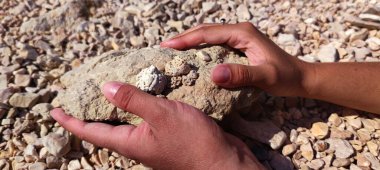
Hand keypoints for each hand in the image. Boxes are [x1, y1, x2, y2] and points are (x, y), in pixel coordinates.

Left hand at [51, 82, 263, 168]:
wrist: (223, 162)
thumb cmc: (193, 143)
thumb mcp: (161, 116)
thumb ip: (134, 101)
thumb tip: (106, 88)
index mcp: (130, 142)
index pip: (91, 132)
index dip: (71, 121)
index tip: (55, 111)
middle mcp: (137, 143)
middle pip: (106, 128)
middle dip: (90, 113)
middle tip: (80, 96)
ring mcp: (153, 140)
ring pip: (126, 122)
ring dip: (115, 108)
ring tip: (109, 91)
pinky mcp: (168, 135)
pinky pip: (146, 119)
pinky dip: (139, 106)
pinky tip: (146, 94)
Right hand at [161, 22, 312, 96]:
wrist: (300, 78)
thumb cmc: (285, 77)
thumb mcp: (266, 77)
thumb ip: (242, 74)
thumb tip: (214, 74)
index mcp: (243, 34)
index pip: (209, 33)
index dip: (187, 40)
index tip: (167, 46)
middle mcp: (240, 31)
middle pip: (206, 30)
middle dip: (184, 37)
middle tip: (164, 47)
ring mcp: (240, 37)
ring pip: (209, 35)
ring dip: (191, 41)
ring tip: (173, 49)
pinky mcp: (240, 45)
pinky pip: (215, 43)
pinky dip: (201, 47)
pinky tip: (192, 55)